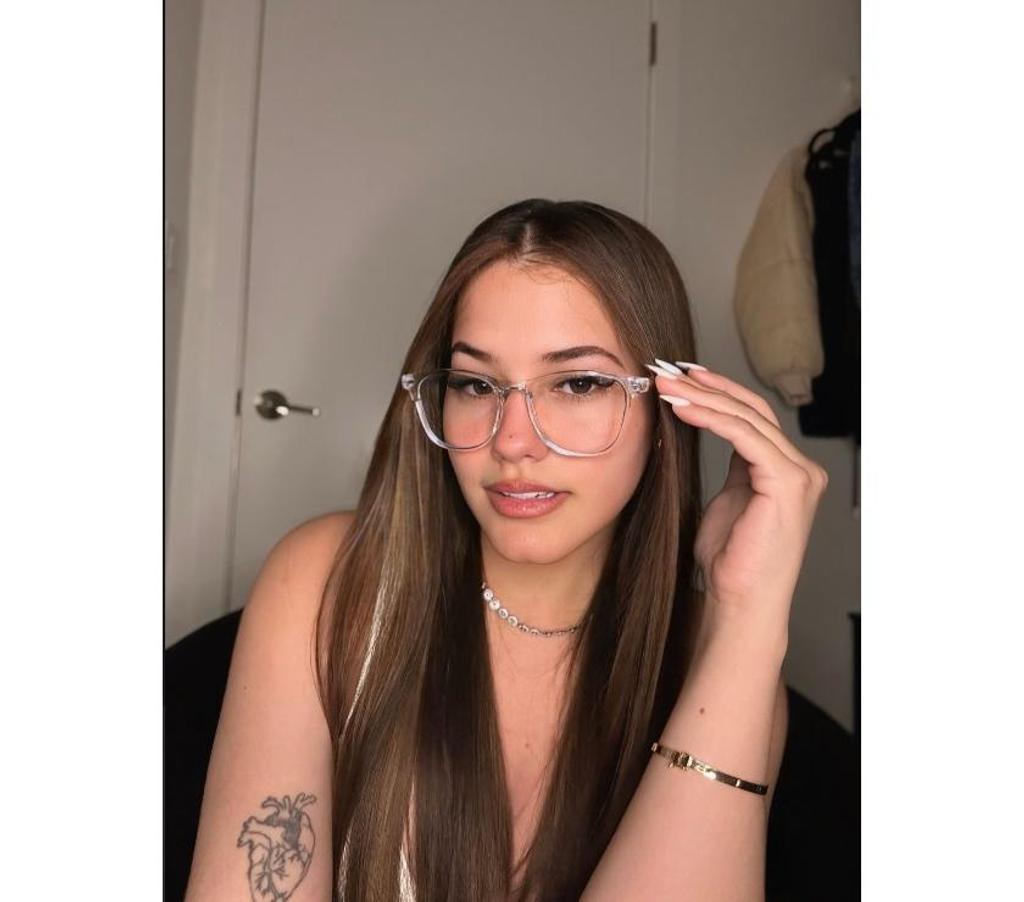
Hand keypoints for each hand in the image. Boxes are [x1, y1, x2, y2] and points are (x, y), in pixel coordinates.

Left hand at [649, 360, 827, 637]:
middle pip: (752, 411)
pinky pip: (745, 438)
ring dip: (703, 398)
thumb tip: (702, 426)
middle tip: (667, 372)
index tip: (682, 376)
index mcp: (786, 471)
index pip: (753, 417)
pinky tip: (683, 408)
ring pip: (748, 419)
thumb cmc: (729, 562)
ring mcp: (799, 475)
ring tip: (666, 386)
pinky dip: (711, 419)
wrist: (739, 602)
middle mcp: (801, 469)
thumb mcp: (727, 500)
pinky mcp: (787, 484)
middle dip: (706, 387)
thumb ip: (728, 466)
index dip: (718, 392)